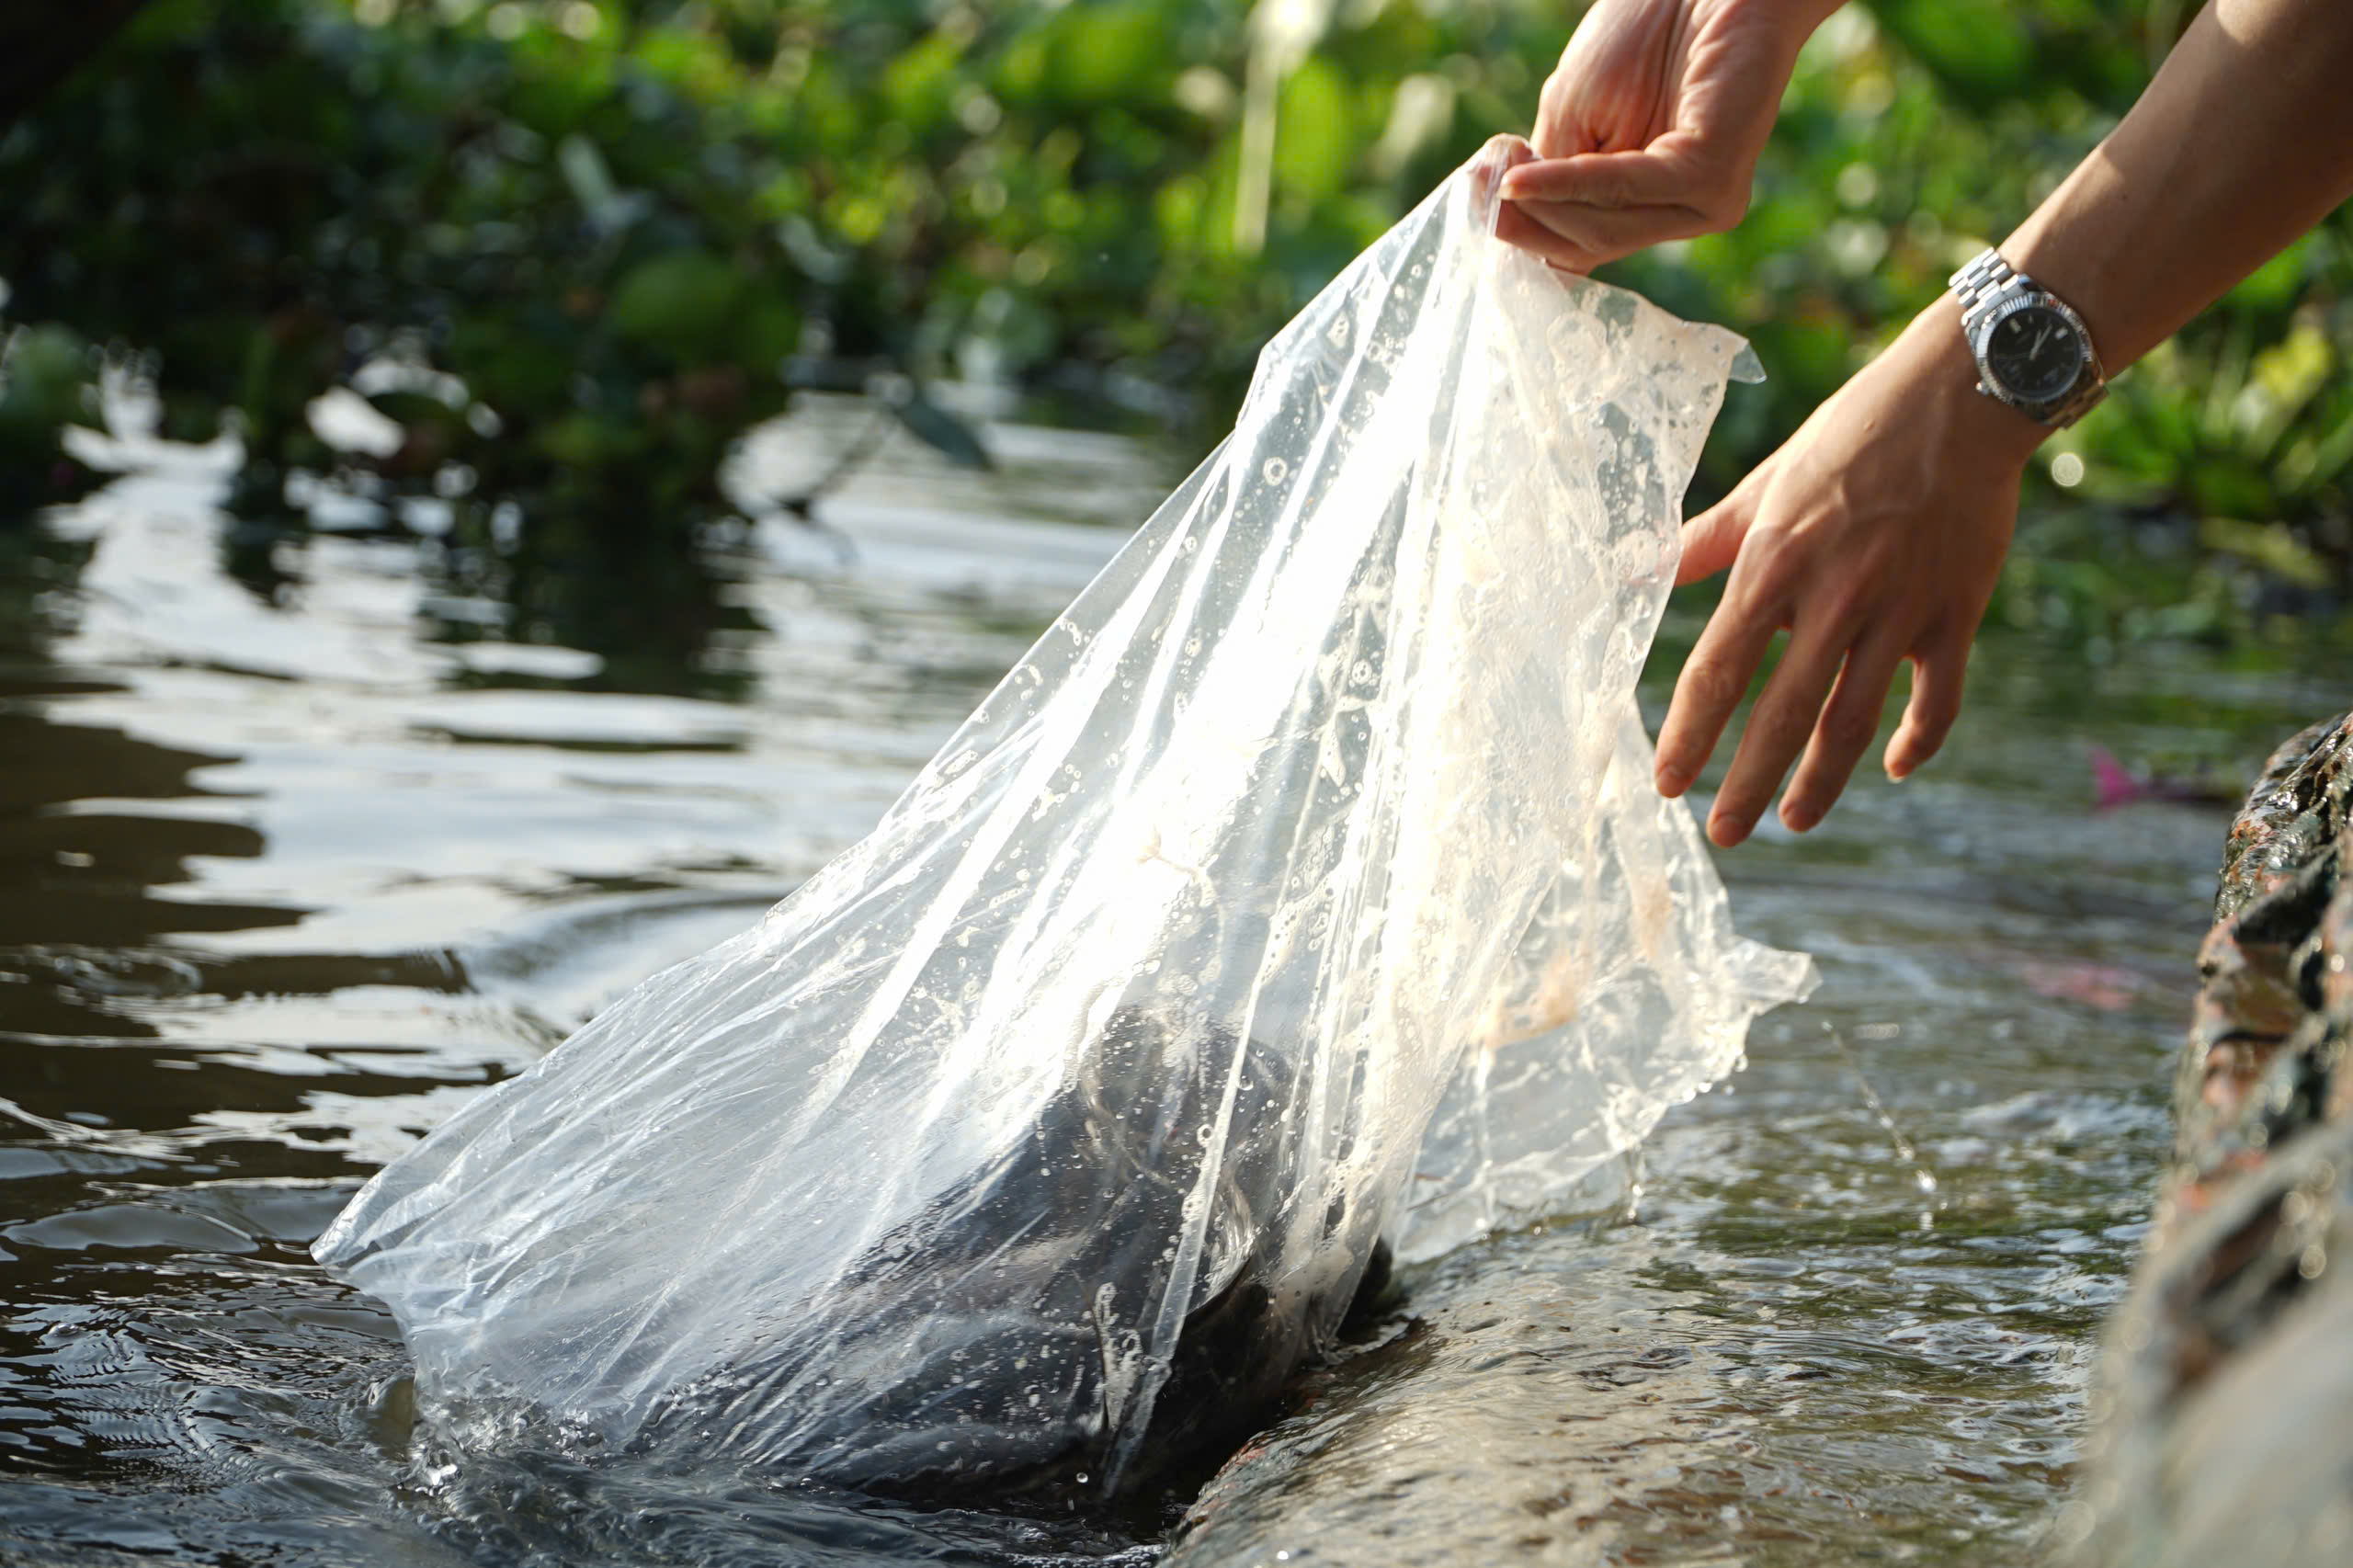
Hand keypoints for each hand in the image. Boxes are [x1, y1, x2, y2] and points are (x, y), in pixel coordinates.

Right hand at [1496, 0, 1825, 272]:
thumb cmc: (1646, 34)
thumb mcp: (1576, 117)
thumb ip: (1549, 172)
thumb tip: (1499, 214)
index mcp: (1650, 205)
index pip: (1576, 245)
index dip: (1521, 232)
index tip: (1477, 193)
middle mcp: (1681, 214)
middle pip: (1585, 248)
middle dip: (1527, 225)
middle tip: (1484, 187)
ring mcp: (1703, 203)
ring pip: (1603, 231)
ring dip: (1544, 205)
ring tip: (1505, 175)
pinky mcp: (1713, 176)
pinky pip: (1627, 191)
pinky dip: (1570, 184)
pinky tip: (1523, 179)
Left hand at [1653, 306, 2045, 844]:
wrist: (1963, 397)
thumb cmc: (1850, 436)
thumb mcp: (1765, 484)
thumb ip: (1701, 542)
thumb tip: (1628, 573)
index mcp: (1776, 564)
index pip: (1719, 669)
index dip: (1690, 733)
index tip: (1668, 783)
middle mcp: (1836, 596)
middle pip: (1783, 714)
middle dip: (1748, 783)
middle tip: (1723, 835)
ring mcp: (1901, 609)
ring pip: (1855, 720)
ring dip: (1822, 780)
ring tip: (1794, 821)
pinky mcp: (1957, 613)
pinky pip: (1939, 698)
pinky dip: (1919, 740)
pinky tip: (1896, 769)